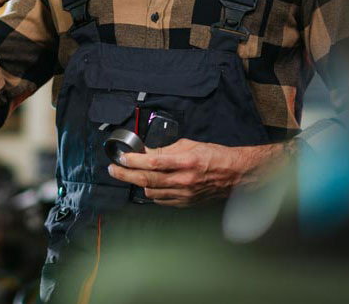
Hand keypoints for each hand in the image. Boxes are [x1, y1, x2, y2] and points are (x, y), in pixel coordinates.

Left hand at [107, 138, 284, 207]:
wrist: (234, 174)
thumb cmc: (213, 156)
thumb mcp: (189, 145)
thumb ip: (165, 149)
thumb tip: (145, 152)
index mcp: (185, 162)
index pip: (152, 162)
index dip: (133, 161)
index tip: (121, 157)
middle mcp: (183, 180)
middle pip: (146, 180)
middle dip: (125, 174)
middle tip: (113, 169)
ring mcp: (184, 194)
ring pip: (151, 192)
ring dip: (137, 183)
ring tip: (132, 175)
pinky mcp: (185, 203)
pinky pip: (161, 200)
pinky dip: (152, 192)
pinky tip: (149, 185)